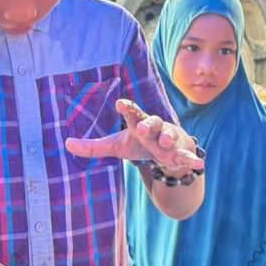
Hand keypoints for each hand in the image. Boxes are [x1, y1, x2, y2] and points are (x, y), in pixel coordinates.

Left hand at [64, 99, 203, 172]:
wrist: (167, 153)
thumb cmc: (140, 144)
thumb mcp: (116, 146)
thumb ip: (93, 147)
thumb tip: (66, 144)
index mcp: (138, 124)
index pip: (132, 113)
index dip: (126, 107)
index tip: (120, 103)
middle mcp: (155, 128)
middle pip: (152, 122)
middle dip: (148, 124)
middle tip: (142, 127)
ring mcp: (169, 140)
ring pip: (169, 136)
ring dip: (167, 138)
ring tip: (164, 141)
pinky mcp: (181, 153)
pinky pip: (187, 156)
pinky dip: (192, 159)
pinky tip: (199, 163)